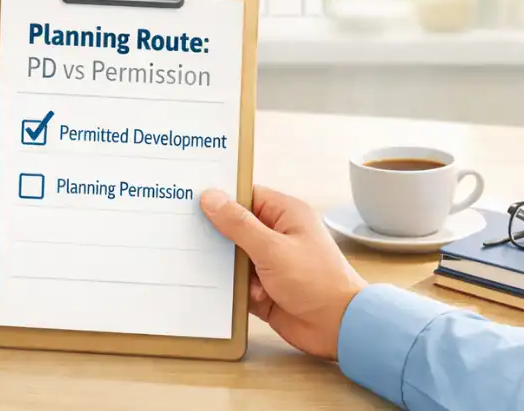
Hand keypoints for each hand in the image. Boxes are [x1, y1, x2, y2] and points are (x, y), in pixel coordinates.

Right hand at [200, 186, 367, 359]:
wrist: (338, 327)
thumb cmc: (316, 281)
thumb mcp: (272, 248)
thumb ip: (238, 224)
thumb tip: (211, 197)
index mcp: (285, 214)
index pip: (245, 196)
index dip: (220, 198)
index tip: (190, 200)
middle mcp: (277, 235)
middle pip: (235, 227)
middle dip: (216, 234)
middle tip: (185, 233)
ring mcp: (270, 263)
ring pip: (233, 257)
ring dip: (224, 266)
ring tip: (208, 267)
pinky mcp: (264, 288)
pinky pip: (237, 283)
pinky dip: (232, 288)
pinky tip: (230, 294)